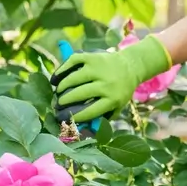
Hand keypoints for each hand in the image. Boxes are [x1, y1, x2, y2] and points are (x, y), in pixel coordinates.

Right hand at [50, 35, 171, 124]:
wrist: (131, 66)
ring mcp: (99, 68)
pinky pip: (72, 62)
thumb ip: (103, 117)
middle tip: (57, 105)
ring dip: (62, 87)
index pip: (90, 110)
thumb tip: (82, 129)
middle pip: (79, 94)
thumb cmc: (120, 91)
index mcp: (113, 98)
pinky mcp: (93, 56)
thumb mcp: (117, 106)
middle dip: (64, 101)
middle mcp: (106, 83)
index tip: (64, 119)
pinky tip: (56, 78)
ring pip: (73, 78)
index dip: (74, 116)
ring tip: (58, 93)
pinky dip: (62, 69)